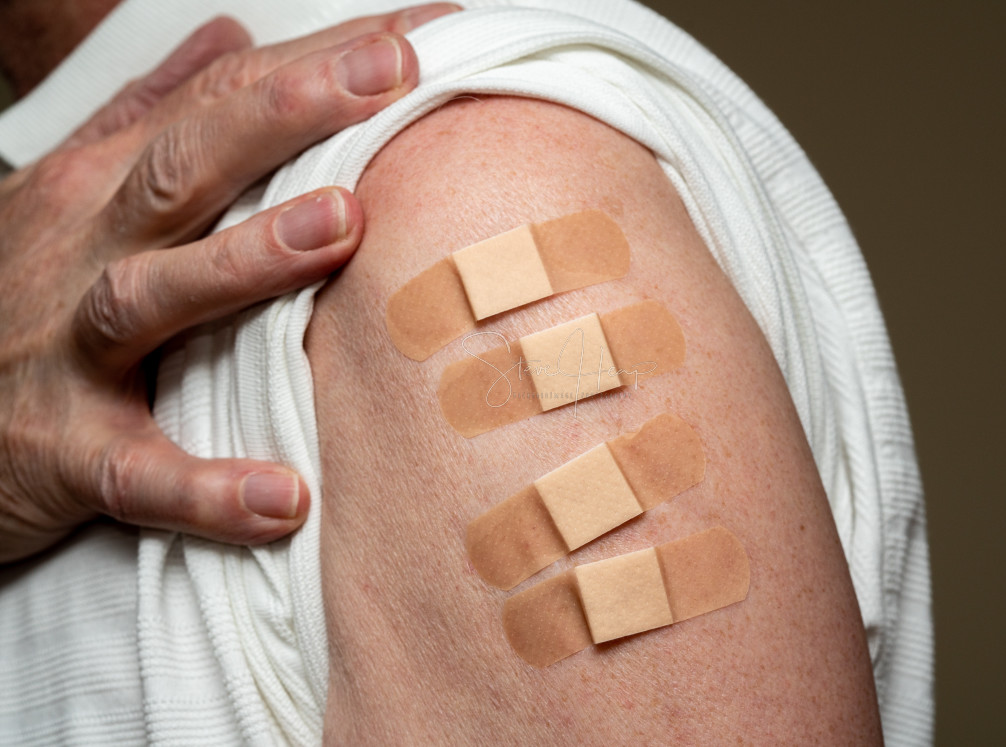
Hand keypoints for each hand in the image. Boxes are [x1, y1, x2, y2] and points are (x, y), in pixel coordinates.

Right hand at [0, 3, 458, 561]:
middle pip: (188, 166)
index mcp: (105, 187)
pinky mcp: (65, 453)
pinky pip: (140, 471)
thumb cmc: (18, 298)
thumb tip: (235, 38)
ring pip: (156, 294)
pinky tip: (284, 497)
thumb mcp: (74, 190)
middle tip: (393, 74)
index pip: (218, 104)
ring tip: (345, 224)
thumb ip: (155, 115)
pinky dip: (206, 486)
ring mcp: (71, 352)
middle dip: (289, 113)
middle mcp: (89, 252)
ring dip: (246, 259)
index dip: (314, 62)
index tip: (418, 34)